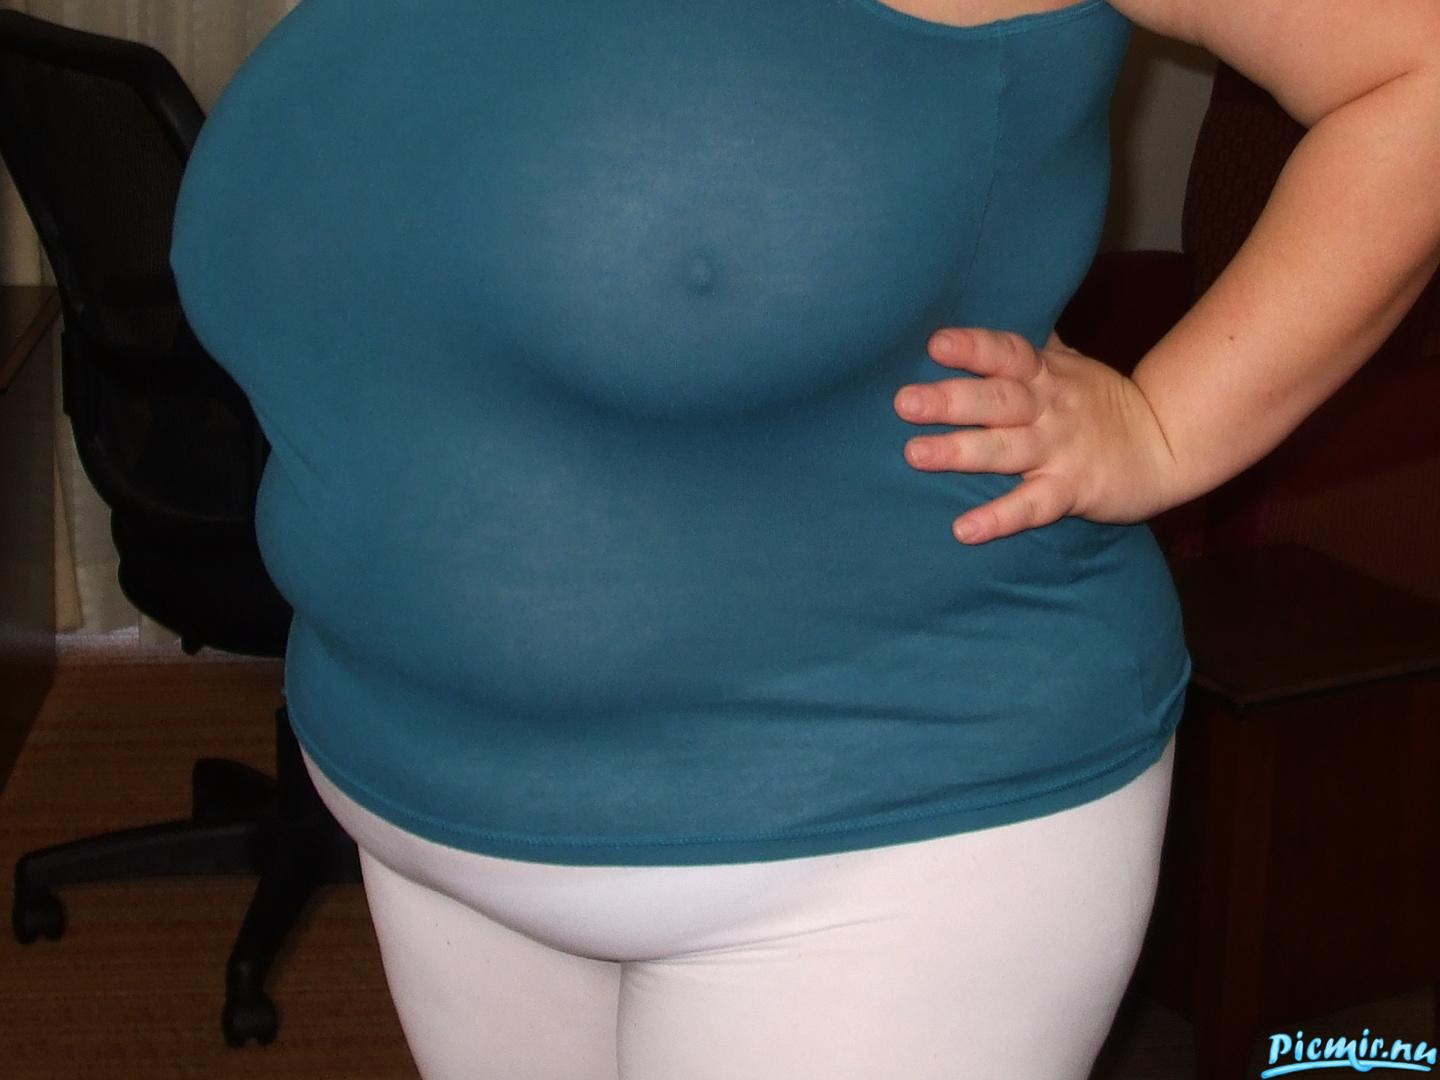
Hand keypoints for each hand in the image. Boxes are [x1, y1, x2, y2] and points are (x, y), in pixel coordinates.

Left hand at [893, 327, 1177, 543]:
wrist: (1166, 446)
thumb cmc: (1101, 403)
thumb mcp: (1069, 365)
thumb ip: (1030, 347)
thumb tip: (988, 307)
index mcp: (1046, 374)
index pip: (1008, 353)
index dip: (974, 347)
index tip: (936, 343)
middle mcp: (1049, 408)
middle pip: (998, 400)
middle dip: (951, 400)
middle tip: (904, 402)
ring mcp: (1061, 450)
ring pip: (1006, 450)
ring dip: (960, 452)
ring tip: (914, 455)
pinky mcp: (1073, 490)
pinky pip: (1033, 506)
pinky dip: (999, 519)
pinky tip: (964, 530)